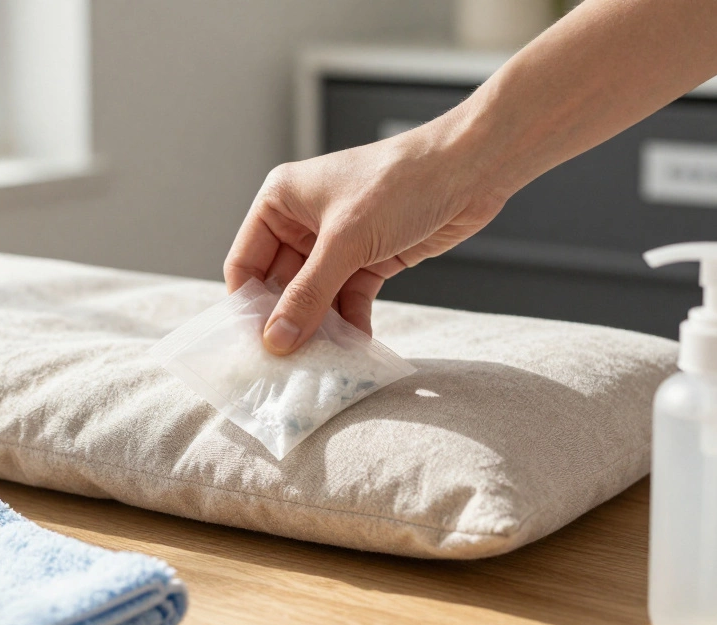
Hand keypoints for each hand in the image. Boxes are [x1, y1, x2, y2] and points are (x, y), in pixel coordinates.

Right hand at [223, 109, 509, 354]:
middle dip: (287, 322)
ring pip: (315, 297)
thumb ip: (309, 294)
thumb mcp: (346, 241)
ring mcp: (337, 243)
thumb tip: (276, 340)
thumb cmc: (401, 182)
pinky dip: (351, 323)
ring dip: (320, 328)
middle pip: (280, 285)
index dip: (249, 305)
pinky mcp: (369, 259)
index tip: (256, 347)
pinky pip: (348, 300)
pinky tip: (355, 349)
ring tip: (322, 363)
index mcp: (280, 201)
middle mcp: (303, 221)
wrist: (470, 169)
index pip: (246, 263)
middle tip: (288, 364)